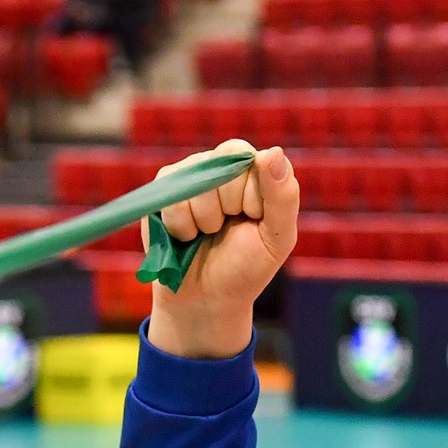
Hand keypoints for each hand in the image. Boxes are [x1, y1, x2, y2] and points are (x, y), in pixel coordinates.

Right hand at [145, 140, 298, 359]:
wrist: (206, 296)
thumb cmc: (246, 266)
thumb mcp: (277, 238)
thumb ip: (283, 196)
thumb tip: (274, 151)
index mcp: (256, 173)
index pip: (252, 160)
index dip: (252, 197)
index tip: (254, 220)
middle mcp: (224, 165)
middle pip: (222, 165)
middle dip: (227, 207)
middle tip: (227, 228)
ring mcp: (192, 172)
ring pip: (196, 182)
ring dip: (204, 220)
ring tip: (207, 233)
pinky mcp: (165, 187)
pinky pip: (171, 194)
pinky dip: (181, 224)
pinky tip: (187, 235)